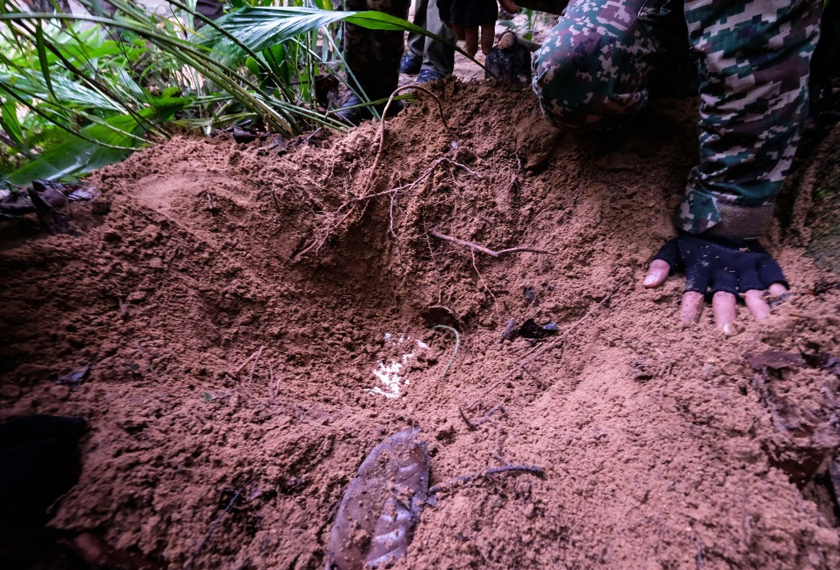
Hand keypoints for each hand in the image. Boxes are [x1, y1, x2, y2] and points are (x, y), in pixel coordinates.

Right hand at [438, 0, 518, 55]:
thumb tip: (514, 10)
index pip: (487, 19)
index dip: (487, 37)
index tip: (487, 51)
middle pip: (469, 24)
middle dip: (471, 41)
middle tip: (473, 53)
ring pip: (455, 20)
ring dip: (459, 33)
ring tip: (463, 40)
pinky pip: (443, 12)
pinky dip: (448, 21)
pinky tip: (452, 27)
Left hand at [643, 234, 788, 333]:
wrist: (723, 219)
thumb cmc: (695, 243)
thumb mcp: (673, 249)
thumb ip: (661, 265)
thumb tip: (647, 284)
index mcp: (700, 268)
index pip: (693, 288)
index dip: (690, 304)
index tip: (687, 323)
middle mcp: (723, 269)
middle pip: (724, 293)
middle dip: (725, 311)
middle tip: (727, 331)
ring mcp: (744, 266)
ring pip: (750, 286)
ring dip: (756, 303)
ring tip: (762, 321)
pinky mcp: (762, 261)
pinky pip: (772, 273)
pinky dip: (778, 284)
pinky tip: (782, 299)